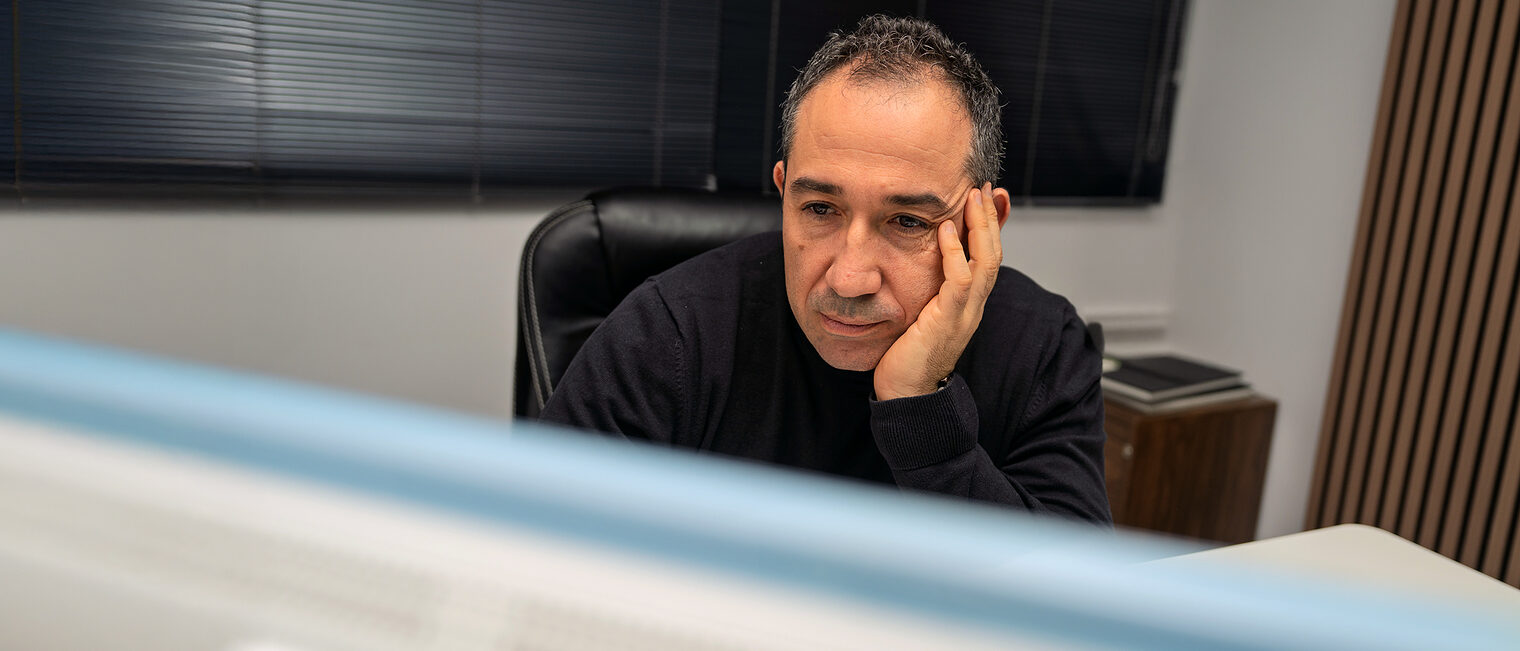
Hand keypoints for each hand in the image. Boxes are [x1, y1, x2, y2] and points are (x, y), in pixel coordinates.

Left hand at [874, 182, 1004, 399]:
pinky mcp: (948, 321)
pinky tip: (945, 230)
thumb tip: (920, 263)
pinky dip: (956, 253)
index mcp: (968, 303)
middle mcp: (973, 306)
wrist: (906, 395)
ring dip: (981, 227)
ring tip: (972, 196)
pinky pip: (959, 281)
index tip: (984, 196)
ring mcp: (965, 313)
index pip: (988, 257)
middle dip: (990, 218)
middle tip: (982, 186)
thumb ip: (926, 287)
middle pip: (994, 253)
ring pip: (986, 262)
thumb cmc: (905, 356)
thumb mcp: (920, 312)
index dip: (990, 226)